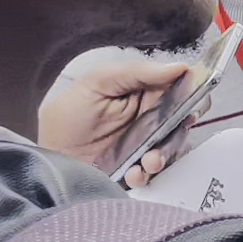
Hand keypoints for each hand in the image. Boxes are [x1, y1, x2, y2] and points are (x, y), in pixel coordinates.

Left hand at [38, 60, 191, 187]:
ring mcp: (147, 143)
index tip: (192, 96)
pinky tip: (134, 172)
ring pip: (175, 145)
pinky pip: (158, 171)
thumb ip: (136, 71)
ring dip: (166, 152)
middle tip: (177, 126)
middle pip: (186, 116)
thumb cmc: (67, 118)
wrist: (48, 159)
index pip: (181, 85)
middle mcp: (151, 116)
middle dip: (185, 122)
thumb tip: (180, 67)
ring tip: (149, 160)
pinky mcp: (140, 166)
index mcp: (144, 91)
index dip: (193, 89)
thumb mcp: (96, 83)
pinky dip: (149, 174)